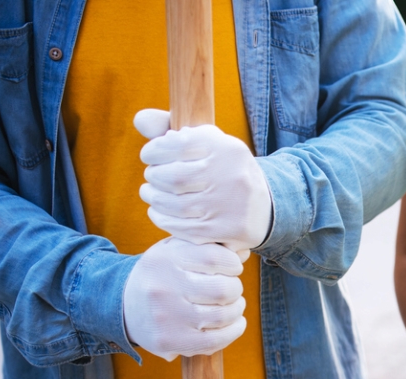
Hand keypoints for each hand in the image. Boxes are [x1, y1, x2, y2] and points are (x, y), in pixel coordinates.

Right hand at [123, 238, 246, 361]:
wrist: (123, 306)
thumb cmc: (161, 275)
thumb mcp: (175, 251)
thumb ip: (208, 247)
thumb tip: (245, 252)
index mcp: (165, 259)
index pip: (215, 257)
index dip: (233, 263)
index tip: (233, 267)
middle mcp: (163, 288)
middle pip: (224, 289)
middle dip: (236, 288)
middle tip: (231, 288)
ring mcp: (166, 318)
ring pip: (223, 315)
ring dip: (237, 309)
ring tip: (233, 305)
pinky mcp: (171, 341)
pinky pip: (216, 340)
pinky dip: (234, 330)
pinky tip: (235, 323)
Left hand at [134, 108, 272, 254]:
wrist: (265, 209)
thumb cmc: (224, 171)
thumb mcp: (208, 144)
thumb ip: (171, 129)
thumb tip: (140, 120)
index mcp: (228, 149)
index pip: (177, 144)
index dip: (154, 150)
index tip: (149, 155)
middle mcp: (232, 176)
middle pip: (172, 178)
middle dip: (153, 177)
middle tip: (151, 177)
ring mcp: (231, 206)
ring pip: (174, 205)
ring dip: (154, 198)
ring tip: (150, 193)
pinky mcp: (227, 230)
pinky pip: (182, 227)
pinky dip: (163, 219)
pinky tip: (158, 212)